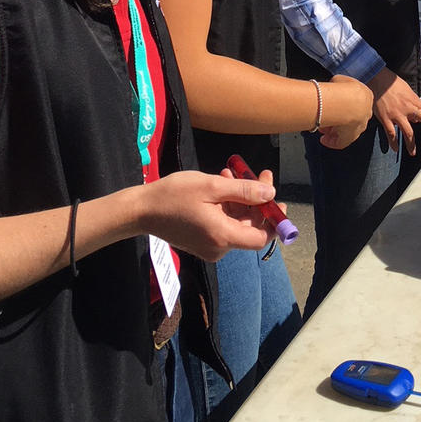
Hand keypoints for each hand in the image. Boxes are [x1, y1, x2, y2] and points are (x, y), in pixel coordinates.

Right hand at [139, 168, 277, 261]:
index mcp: (222, 236)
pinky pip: (223, 224)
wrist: (141, 210)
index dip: (274, 221)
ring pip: (236, 222)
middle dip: (256, 200)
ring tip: (232, 173)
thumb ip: (243, 191)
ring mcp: (209, 246)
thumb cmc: (174, 195)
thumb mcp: (211, 186)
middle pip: (249, 227)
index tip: (279, 200)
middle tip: (259, 174)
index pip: (261, 238)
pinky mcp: (201, 241)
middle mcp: (218, 248)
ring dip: (240, 199)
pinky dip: (226, 205)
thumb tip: (271, 193)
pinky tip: (221, 184)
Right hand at [317, 74, 374, 148]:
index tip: (333, 105)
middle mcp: (364, 115)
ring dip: (333, 131)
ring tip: (322, 129)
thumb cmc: (344, 88)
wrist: (349, 101)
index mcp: (365, 99)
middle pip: (351, 119)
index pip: (355, 104)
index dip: (342, 105)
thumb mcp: (340, 80)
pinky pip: (340, 142)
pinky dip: (331, 142)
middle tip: (327, 118)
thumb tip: (333, 89)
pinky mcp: (350, 138)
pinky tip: (324, 140)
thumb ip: (338, 86)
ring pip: (345, 131)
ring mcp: (358, 128)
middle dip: (338, 119)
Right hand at [368, 68, 420, 155]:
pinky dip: (392, 142)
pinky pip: (390, 133)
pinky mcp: (385, 118)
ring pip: (408, 132)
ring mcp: (397, 114)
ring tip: (413, 153)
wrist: (376, 78)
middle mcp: (408, 108)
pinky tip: (394, 149)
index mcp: (413, 101)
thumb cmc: (391, 84)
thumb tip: (417, 119)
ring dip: (411, 144)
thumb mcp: (406, 91)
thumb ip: (413, 105)